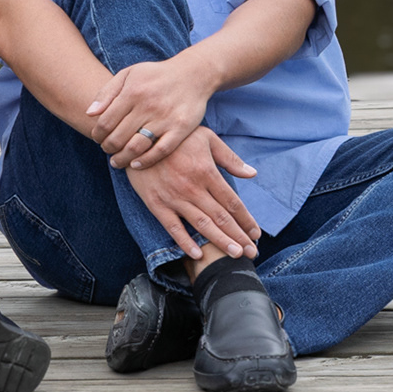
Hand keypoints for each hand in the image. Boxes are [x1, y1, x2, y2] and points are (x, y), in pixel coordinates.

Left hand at [87, 53, 216, 168]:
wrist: (193, 74)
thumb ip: (107, 92)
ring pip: (136, 147)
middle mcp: (148, 106)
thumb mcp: (129, 74)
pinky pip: (160, 151)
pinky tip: (135, 164)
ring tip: (116, 161)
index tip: (97, 138)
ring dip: (122, 158)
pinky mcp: (181, 129)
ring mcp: (165, 119)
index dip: (97, 134)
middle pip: (118, 137)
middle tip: (106, 150)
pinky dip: (145, 161)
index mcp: (133, 92)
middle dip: (107, 148)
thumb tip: (89, 113)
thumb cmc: (155, 75)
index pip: (106, 122)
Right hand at [121, 127, 260, 259]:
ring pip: (202, 225)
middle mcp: (193, 188)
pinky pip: (173, 227)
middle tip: (253, 253)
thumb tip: (252, 173)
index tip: (256, 233)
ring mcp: (174, 198)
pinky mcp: (156, 203)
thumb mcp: (206, 138)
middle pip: (221, 217)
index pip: (232, 202)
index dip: (246, 220)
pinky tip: (198, 254)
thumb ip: (229, 157)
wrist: (136, 136)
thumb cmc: (175, 136)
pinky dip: (185, 242)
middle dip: (239, 236)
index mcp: (206, 172)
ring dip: (221, 241)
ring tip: (236, 255)